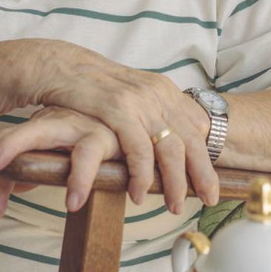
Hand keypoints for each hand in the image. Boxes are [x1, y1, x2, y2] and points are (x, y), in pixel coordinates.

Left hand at [0, 107, 122, 217]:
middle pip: (30, 132)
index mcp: (37, 126)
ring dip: (78, 177)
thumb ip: (12, 181)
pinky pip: (119, 158)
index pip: (3, 141)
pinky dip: (115, 178)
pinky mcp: (113, 141)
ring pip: (82, 151)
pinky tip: (112, 200)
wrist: (116, 124)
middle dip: (8, 147)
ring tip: (72, 204)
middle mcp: (59, 123)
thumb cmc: (72, 144)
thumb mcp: (39, 163)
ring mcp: (87, 131)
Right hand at [19, 41, 219, 210]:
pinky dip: (142, 175)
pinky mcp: (117, 109)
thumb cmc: (94, 86)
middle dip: (202, 174)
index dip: (206, 158)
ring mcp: (139, 101)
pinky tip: (139, 194)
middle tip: (207, 201)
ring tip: (173, 207)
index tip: (210, 185)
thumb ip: (154, 112)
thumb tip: (175, 138)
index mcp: (164, 90)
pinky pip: (138, 149)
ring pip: (169, 148)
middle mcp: (157, 93)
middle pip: (191, 139)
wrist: (60, 64)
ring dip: (174, 182)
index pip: (197, 127)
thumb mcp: (132, 95)